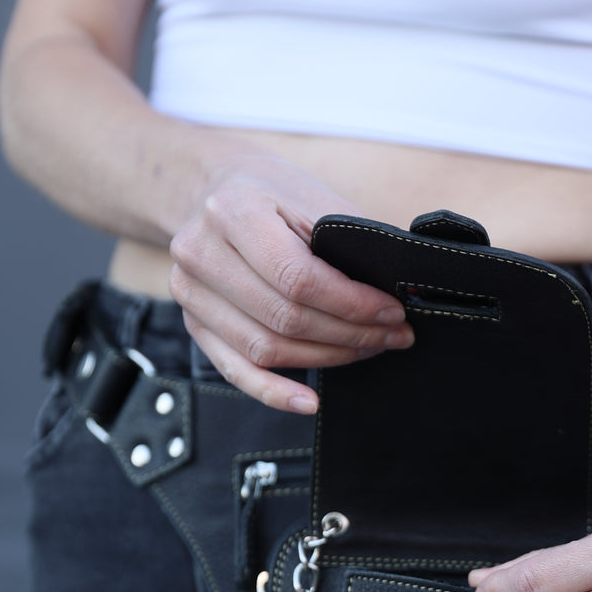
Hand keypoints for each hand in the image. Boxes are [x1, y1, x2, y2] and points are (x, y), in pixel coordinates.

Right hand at [169, 158, 412, 411]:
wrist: (215, 190)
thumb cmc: (272, 193)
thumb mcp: (311, 196)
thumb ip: (348, 241)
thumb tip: (401, 290)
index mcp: (232, 211)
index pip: (298, 277)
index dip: (351, 303)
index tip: (392, 312)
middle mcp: (201, 253)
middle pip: (284, 317)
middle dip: (349, 333)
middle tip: (392, 335)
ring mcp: (190, 293)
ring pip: (265, 348)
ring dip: (326, 358)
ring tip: (367, 349)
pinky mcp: (194, 323)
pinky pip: (236, 370)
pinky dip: (274, 392)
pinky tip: (309, 401)